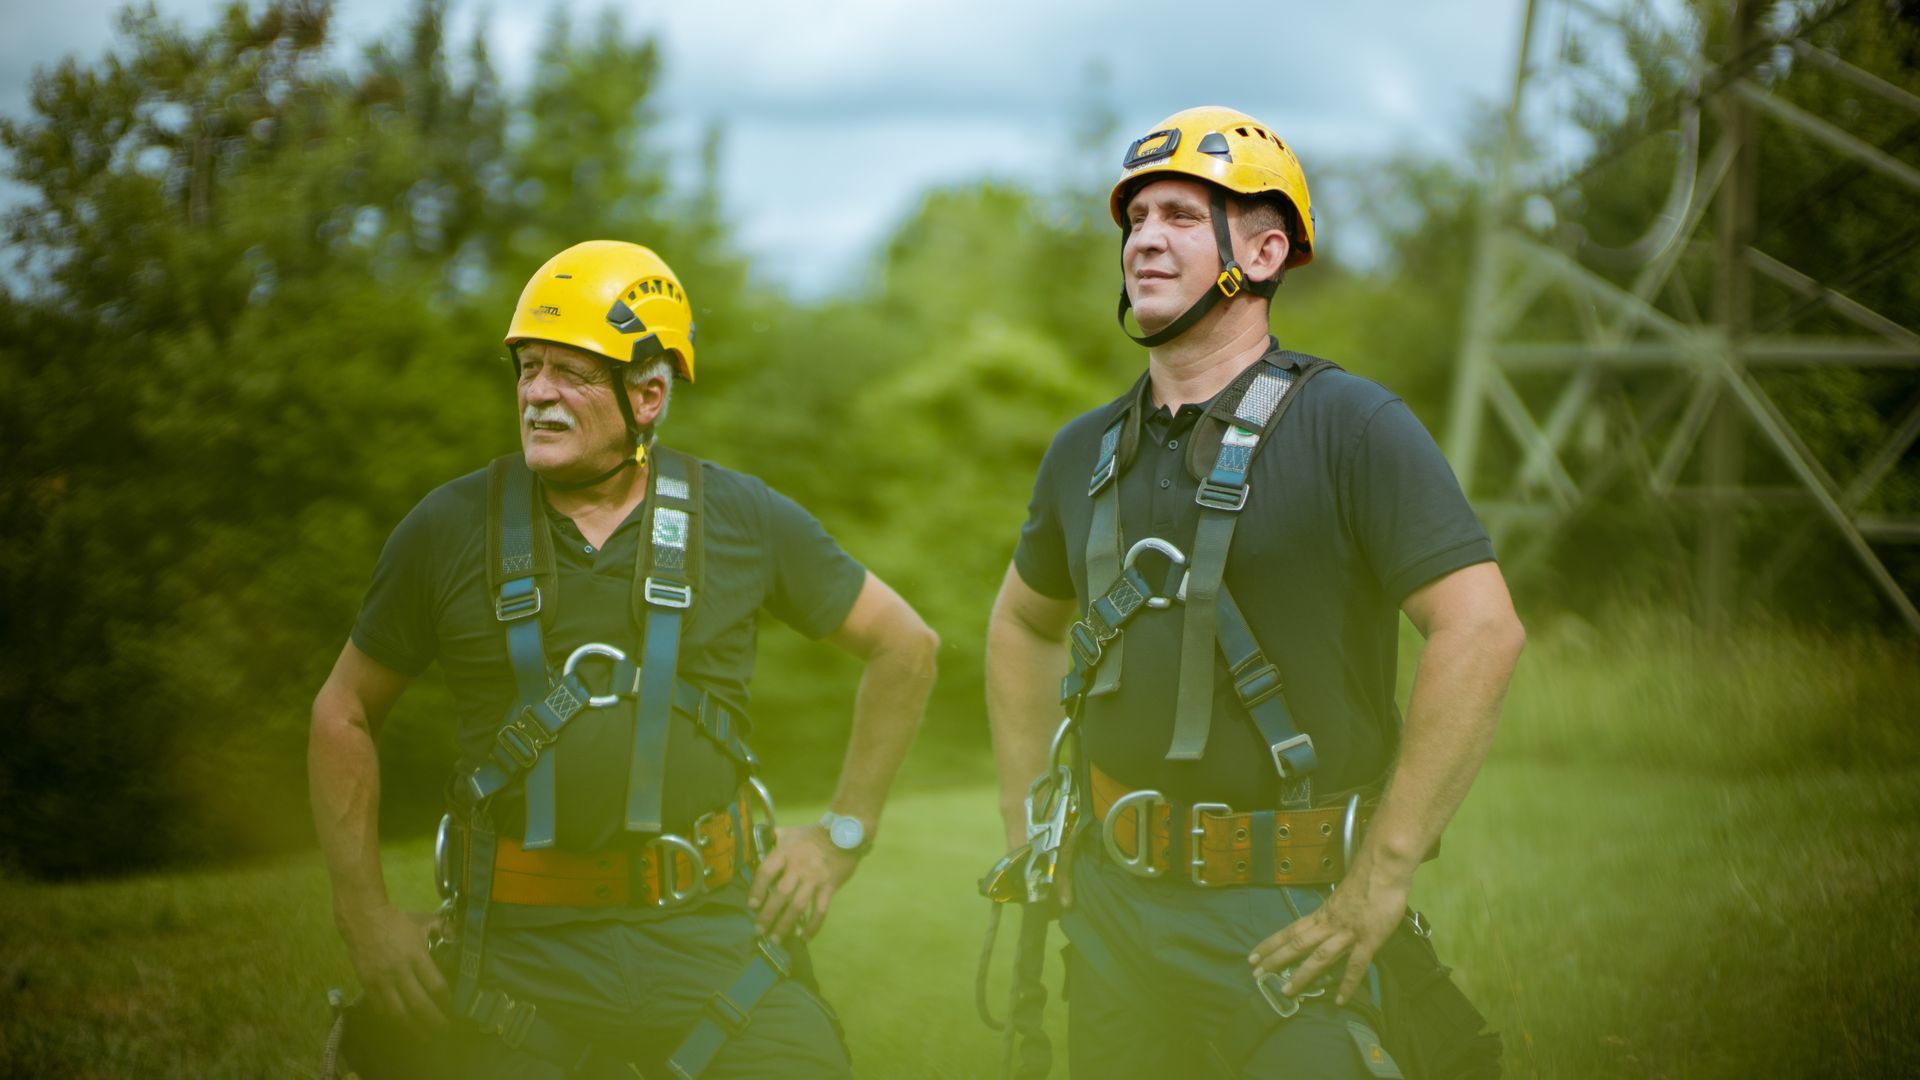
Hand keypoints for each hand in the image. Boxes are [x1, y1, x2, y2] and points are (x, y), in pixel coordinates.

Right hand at [339, 904, 449, 1029]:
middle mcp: (400, 971)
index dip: (445, 1001)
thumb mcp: (425, 920)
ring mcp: (381, 980)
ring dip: (412, 1026)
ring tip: (422, 1036)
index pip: (435, 985)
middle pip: (419, 1004)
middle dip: (433, 1020)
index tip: (452, 1008)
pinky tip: (400, 1024)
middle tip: (443, 1030)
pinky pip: (380, 1007)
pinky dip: (391, 1018)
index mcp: (417, 956)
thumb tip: (458, 936)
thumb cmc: (397, 920)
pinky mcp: (367, 983)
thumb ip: (444, 928)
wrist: (363, 919)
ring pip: (398, 1011)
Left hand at [748, 824, 859, 941]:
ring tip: (775, 939)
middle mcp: (798, 867)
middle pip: (780, 894)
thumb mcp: (790, 831)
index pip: (766, 872)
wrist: (845, 832)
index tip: (751, 905)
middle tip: (758, 930)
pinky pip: (819, 910)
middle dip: (767, 914)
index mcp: (785, 852)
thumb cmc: (813, 834)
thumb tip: (757, 841)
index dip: (757, 889)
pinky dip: (812, 926)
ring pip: (797, 906)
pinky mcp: (829, 887)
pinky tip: (804, 938)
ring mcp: (815, 878)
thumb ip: (773, 838)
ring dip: (785, 924)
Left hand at [1246, 855, 1410, 1004]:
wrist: (1384, 868)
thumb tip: (1327, 925)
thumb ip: (1334, 912)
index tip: (1253, 955)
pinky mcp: (1368, 940)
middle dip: (1276, 960)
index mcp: (1321, 914)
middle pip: (1297, 943)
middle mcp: (1328, 924)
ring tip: (1287, 992)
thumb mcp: (1341, 897)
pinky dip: (1348, 984)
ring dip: (1302, 975)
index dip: (1271, 944)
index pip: (1290, 930)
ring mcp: (1347, 933)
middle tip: (1256, 975)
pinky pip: (1356, 966)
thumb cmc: (1366, 878)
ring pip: (1319, 957)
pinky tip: (1340, 1000)